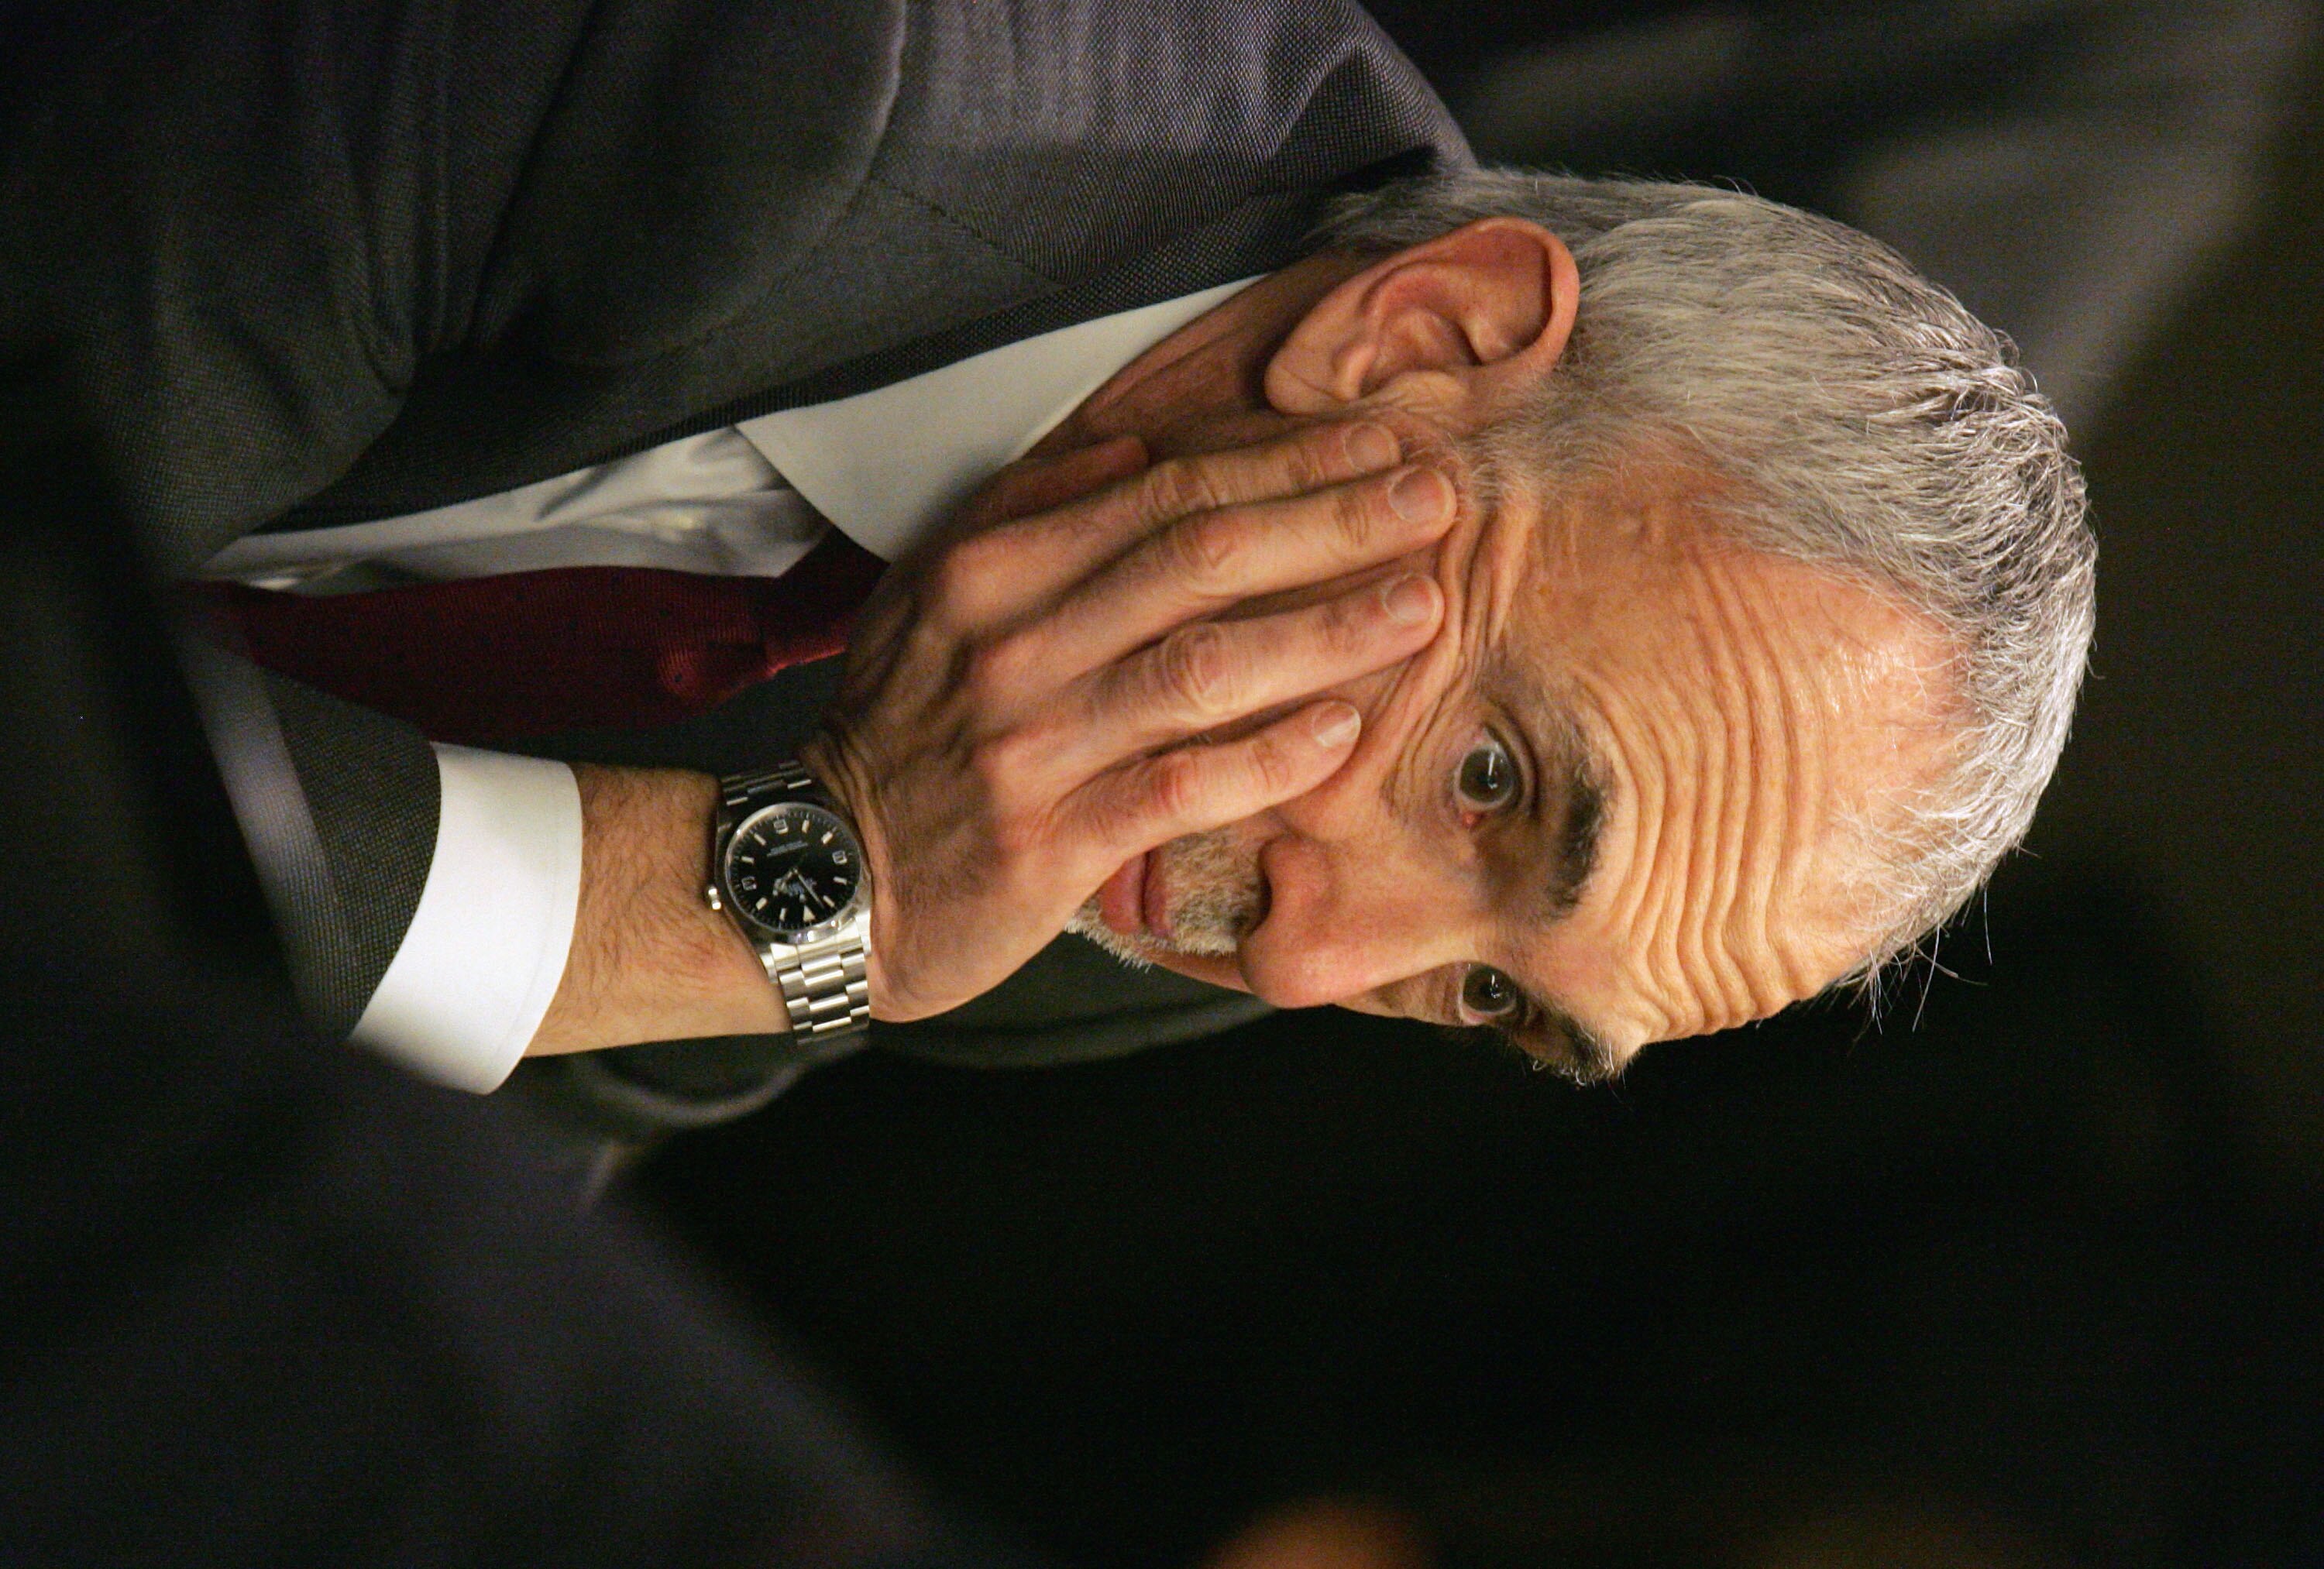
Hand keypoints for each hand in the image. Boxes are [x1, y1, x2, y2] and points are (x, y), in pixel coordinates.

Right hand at [800, 421, 1454, 1021]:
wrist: (823, 875)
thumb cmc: (903, 728)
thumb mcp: (933, 593)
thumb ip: (1032, 511)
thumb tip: (1137, 448)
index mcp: (990, 567)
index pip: (1166, 493)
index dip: (1284, 465)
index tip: (1380, 447)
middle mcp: (1012, 641)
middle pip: (1198, 560)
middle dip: (1331, 523)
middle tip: (1437, 502)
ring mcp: (1032, 743)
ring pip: (1202, 668)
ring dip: (1323, 632)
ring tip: (1422, 609)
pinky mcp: (1051, 841)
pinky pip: (1180, 788)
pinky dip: (1266, 758)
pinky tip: (1344, 731)